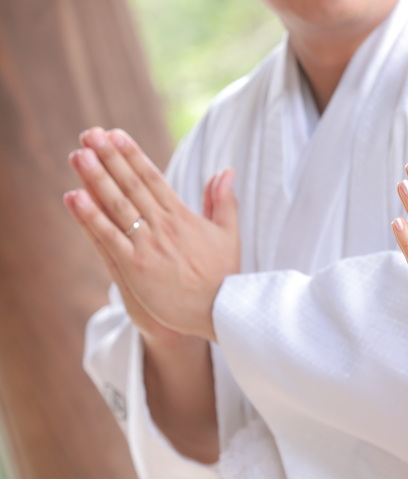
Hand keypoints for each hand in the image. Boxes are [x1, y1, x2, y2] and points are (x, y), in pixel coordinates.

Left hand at [63, 128, 239, 341]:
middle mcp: (163, 226)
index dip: (133, 156)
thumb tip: (225, 170)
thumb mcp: (229, 233)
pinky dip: (91, 217)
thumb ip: (223, 200)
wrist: (219, 311)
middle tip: (90, 134)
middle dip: (110, 158)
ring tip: (79, 154)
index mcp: (182, 216)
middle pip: (131, 185)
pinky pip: (108, 237)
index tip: (116, 135)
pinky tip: (75, 197)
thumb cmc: (224, 275)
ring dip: (96, 178)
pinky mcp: (135, 267)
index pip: (153, 179)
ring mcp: (148, 246)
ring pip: (117, 206)